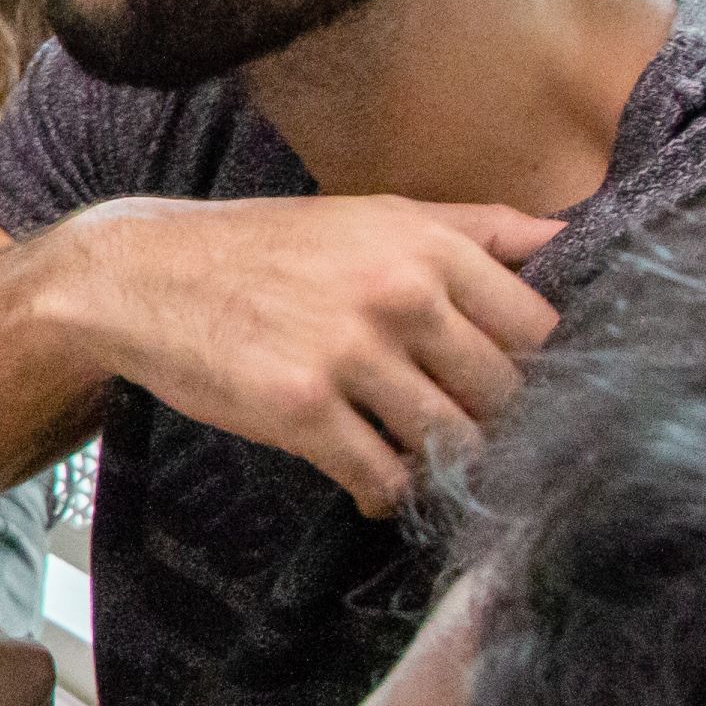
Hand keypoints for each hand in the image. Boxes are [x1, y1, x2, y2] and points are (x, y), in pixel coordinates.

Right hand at [45, 194, 558, 516]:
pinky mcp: (300, 410)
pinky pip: (381, 475)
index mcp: (425, 245)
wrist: (138, 275)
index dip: (538, 369)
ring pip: (450, 440)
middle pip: (502, 392)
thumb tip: (567, 233)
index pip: (537, 327)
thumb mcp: (369, 214)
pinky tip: (372, 482)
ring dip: (444, 464)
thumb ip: (470, 226)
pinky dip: (386, 491)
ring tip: (423, 462)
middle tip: (470, 438)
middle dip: (493, 424)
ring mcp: (349, 355)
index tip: (514, 389)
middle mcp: (397, 295)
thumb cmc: (259, 247)